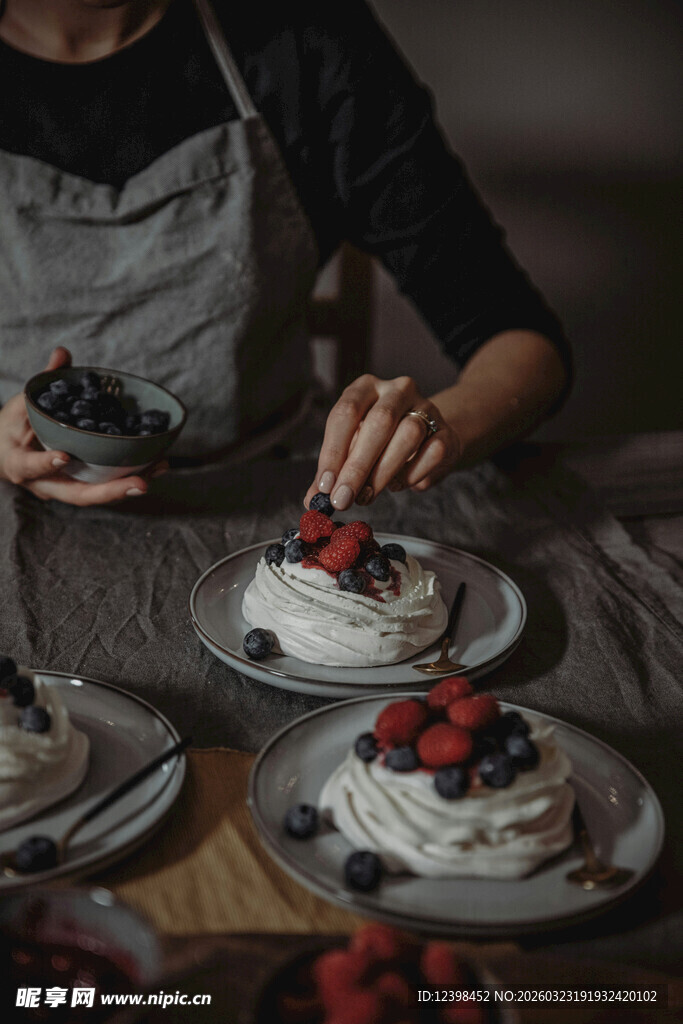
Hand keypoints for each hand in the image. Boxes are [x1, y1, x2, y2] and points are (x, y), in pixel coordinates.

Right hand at [0, 347, 164, 505]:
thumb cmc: (14, 426)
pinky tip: (157, 464)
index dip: (45, 463)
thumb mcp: (22, 403)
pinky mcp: (83, 486)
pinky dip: (131, 476)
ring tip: (159, 467)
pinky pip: (107, 486)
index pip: (30, 467)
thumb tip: (62, 354)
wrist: (9, 451)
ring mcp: (66, 489)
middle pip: (78, 495)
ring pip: (98, 494)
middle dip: (111, 491)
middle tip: (141, 483)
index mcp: (19, 464)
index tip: (64, 456)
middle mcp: (45, 484)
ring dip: (130, 485)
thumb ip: (44, 381)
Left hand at [305, 374, 461, 510]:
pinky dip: (412, 474)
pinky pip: (432, 453)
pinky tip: (399, 484)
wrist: (426, 439)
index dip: (333, 451)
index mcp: (366, 388)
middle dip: (358, 466)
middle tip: (343, 499)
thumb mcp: (352, 449)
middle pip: (378, 423)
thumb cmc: (380, 443)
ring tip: (368, 495)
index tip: (325, 486)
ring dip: (384, 472)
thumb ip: (334, 472)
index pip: (345, 413)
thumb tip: (312, 502)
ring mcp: (426, 407)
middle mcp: (397, 390)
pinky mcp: (446, 431)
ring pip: (408, 434)